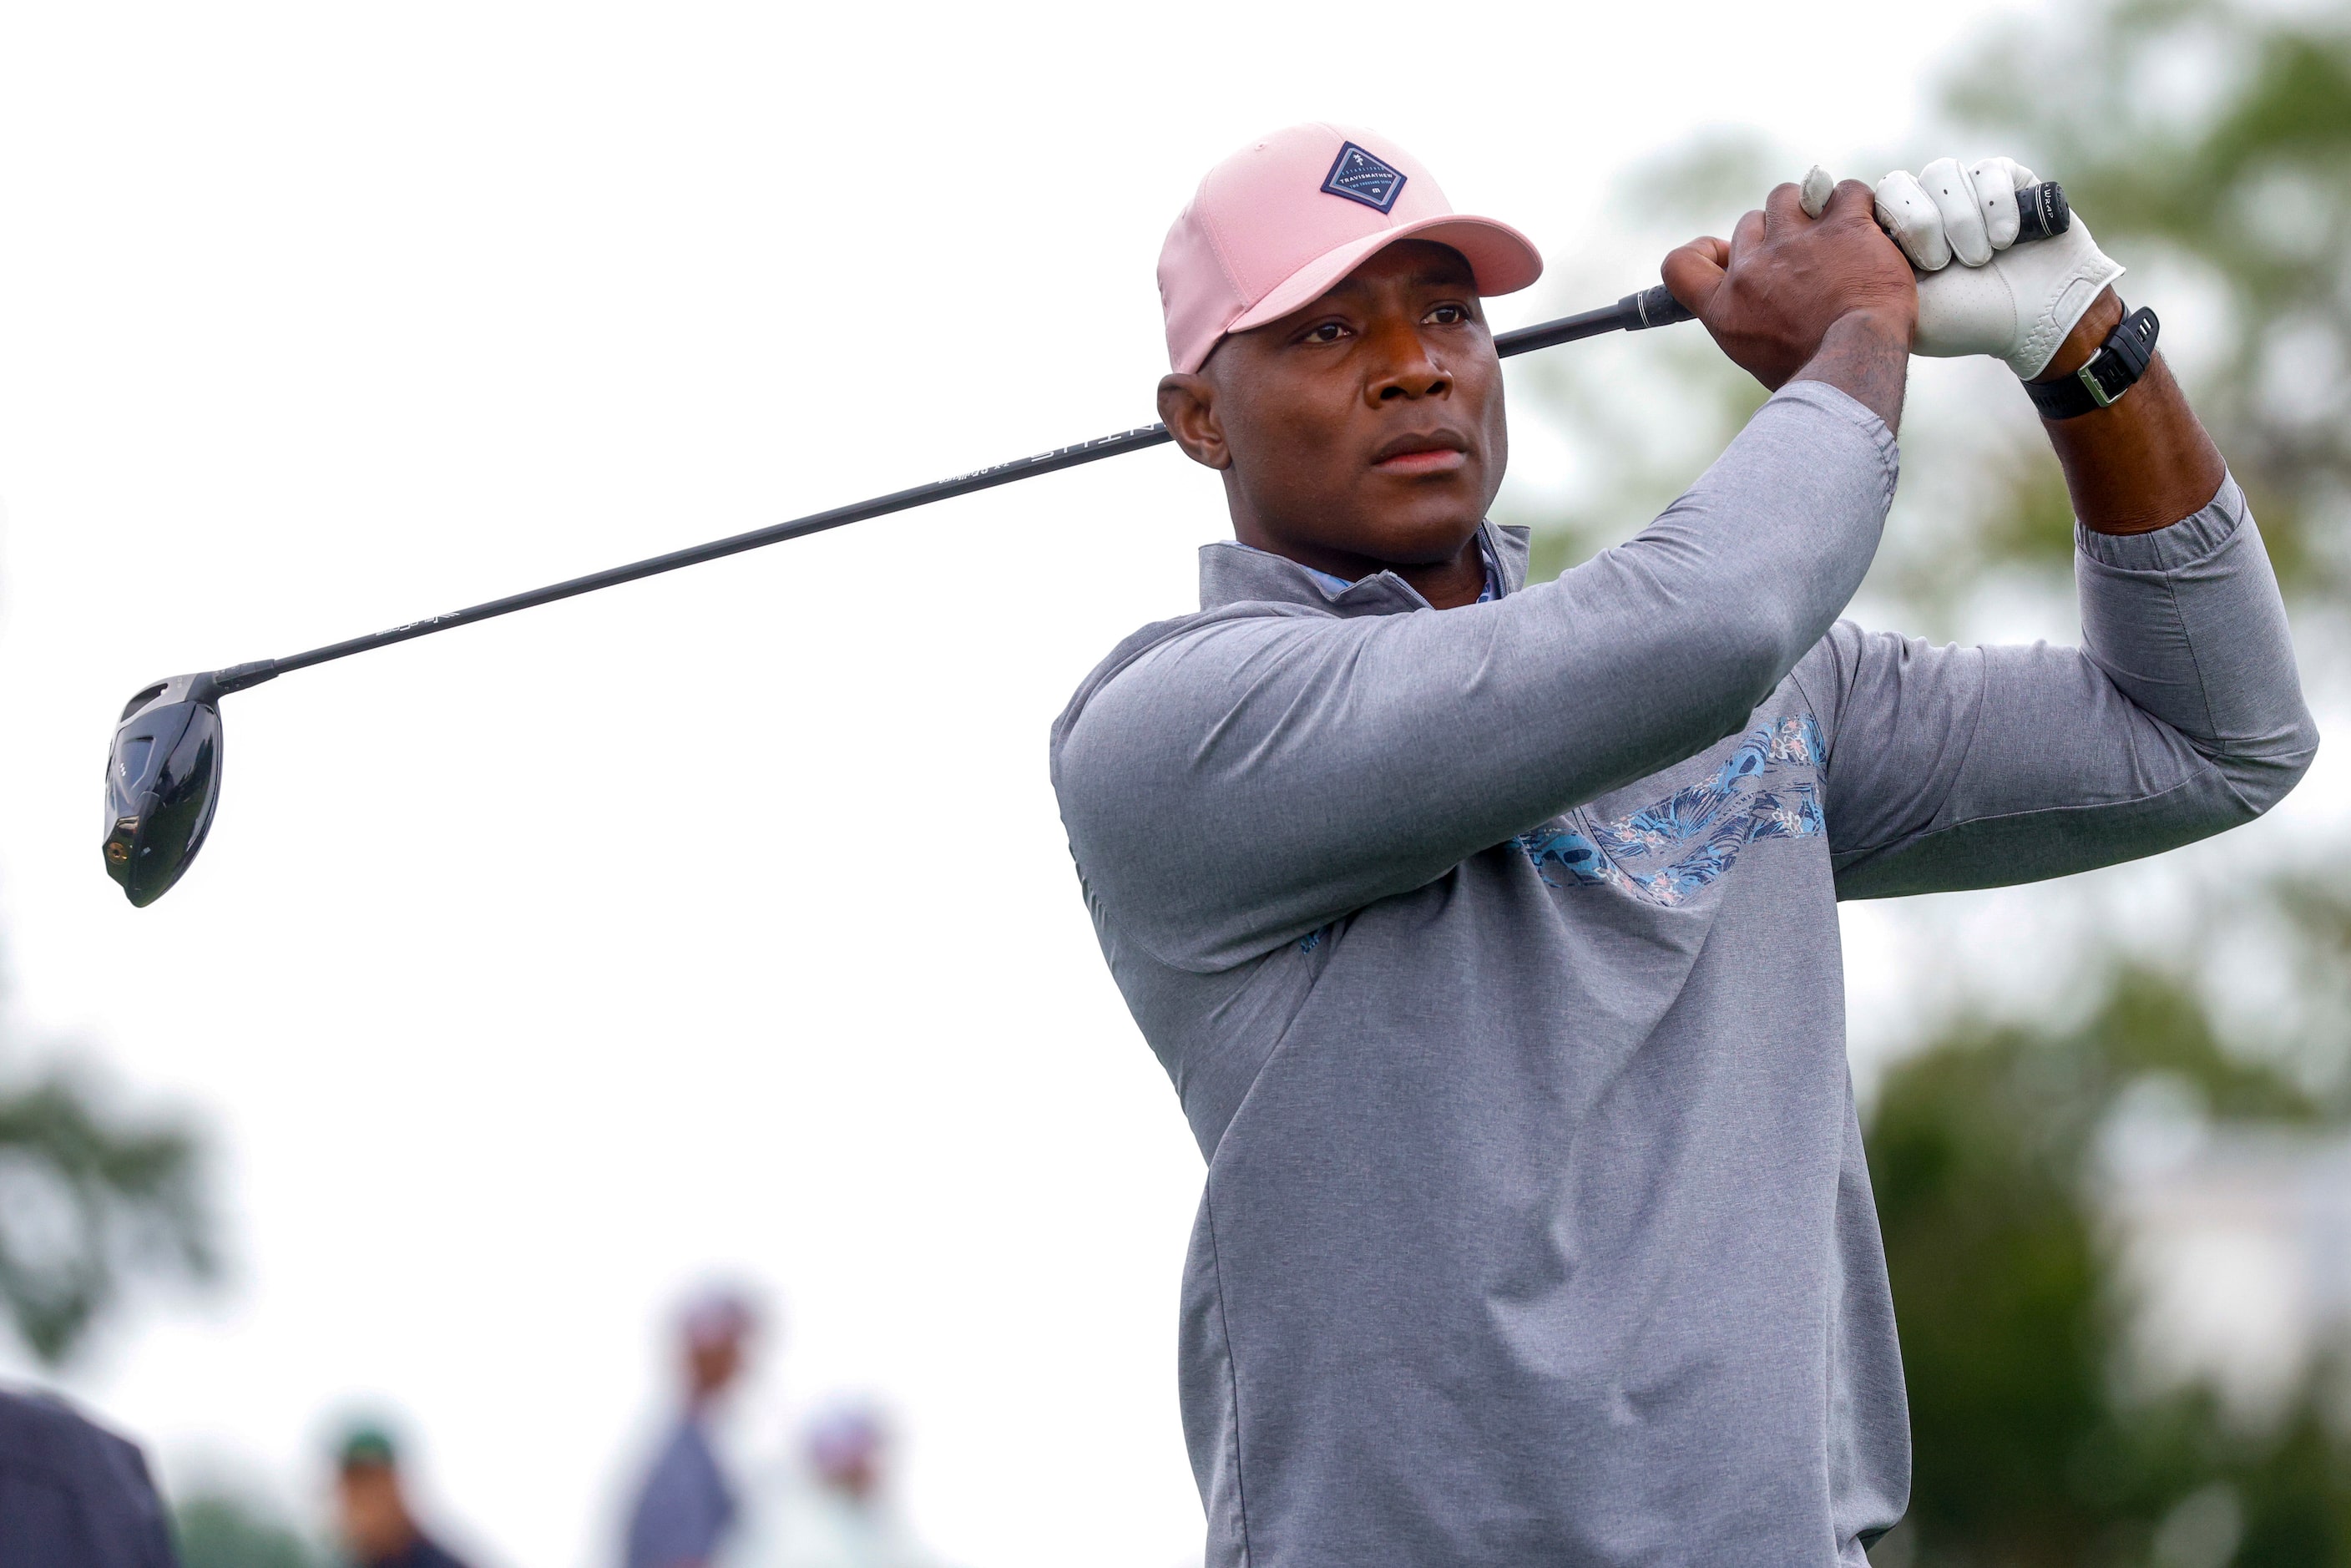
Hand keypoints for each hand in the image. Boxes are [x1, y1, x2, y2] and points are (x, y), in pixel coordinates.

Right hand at [1661, 178, 1917, 391]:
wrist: (1859, 364)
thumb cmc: (1820, 371)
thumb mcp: (1762, 357)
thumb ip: (1753, 321)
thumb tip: (1765, 307)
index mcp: (1726, 307)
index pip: (1681, 264)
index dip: (1705, 250)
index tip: (1728, 254)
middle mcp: (1752, 269)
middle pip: (1749, 222)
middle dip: (1775, 233)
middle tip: (1809, 259)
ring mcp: (1795, 242)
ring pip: (1788, 196)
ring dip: (1809, 207)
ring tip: (1838, 235)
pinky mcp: (1842, 226)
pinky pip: (1847, 192)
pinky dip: (1858, 203)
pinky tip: (1870, 227)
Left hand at [1876, 156, 2124, 377]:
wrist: (2037, 321)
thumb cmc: (1964, 320)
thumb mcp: (1899, 307)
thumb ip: (1862, 272)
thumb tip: (1826, 218)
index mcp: (1892, 234)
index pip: (1867, 198)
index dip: (1891, 222)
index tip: (1917, 261)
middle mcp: (1925, 205)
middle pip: (1899, 182)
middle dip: (1923, 226)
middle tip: (1944, 265)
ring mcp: (1964, 190)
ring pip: (1943, 172)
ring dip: (1962, 220)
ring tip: (1981, 258)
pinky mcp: (2006, 179)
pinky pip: (1989, 170)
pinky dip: (1998, 206)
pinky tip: (2007, 238)